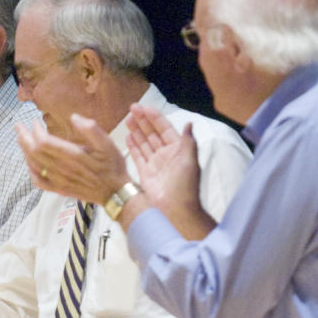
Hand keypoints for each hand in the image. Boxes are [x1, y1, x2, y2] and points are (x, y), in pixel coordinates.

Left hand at [15, 115, 128, 203]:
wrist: (115, 193)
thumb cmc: (112, 166)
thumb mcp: (108, 144)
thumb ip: (92, 129)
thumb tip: (74, 117)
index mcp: (73, 156)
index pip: (44, 142)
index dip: (36, 130)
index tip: (35, 121)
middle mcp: (63, 169)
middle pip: (35, 152)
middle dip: (24, 137)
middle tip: (18, 126)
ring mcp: (59, 181)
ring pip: (34, 165)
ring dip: (24, 151)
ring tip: (21, 139)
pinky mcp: (60, 189)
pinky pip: (39, 181)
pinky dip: (30, 171)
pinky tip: (29, 163)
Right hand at [126, 103, 203, 220]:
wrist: (176, 209)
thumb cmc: (184, 184)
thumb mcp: (189, 160)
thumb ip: (188, 141)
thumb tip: (189, 123)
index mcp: (177, 149)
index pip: (164, 129)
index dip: (155, 118)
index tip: (144, 107)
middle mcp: (165, 155)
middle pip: (152, 133)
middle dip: (143, 121)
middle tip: (131, 109)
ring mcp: (155, 164)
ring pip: (144, 143)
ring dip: (136, 131)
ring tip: (127, 119)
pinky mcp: (145, 173)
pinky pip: (138, 157)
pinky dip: (133, 147)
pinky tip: (128, 136)